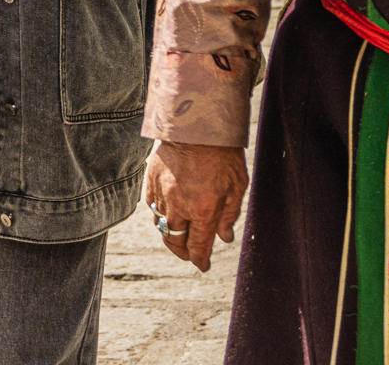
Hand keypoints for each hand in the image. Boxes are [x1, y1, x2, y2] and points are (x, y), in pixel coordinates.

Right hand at [146, 141, 247, 271]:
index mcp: (203, 209)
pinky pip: (151, 206)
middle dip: (183, 252)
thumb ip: (229, 214)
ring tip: (180, 234)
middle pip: (174, 241)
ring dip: (171, 233)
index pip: (198, 246)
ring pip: (161, 225)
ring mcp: (162, 193)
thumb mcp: (237, 184)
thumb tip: (224, 238)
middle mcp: (179, 205)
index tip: (203, 265)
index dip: (200, 260)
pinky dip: (159, 214)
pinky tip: (168, 213)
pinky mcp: (151, 181)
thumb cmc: (223, 153)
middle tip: (190, 254)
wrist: (197, 123)